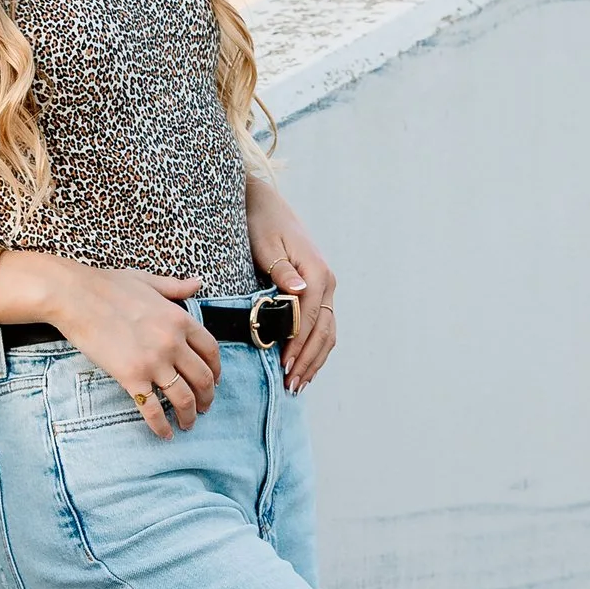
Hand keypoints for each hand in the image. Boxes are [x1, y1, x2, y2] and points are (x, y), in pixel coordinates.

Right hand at [38, 262, 220, 436]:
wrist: (75, 296)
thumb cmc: (107, 286)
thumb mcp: (148, 281)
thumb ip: (175, 287)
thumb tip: (197, 284)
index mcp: (180, 319)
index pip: (211, 351)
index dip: (217, 370)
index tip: (215, 381)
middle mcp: (172, 343)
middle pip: (203, 378)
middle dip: (207, 397)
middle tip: (204, 407)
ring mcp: (153, 362)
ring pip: (183, 398)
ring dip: (189, 415)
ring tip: (188, 424)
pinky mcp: (131, 377)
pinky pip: (152, 408)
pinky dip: (161, 426)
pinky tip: (164, 434)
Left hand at [246, 178, 337, 389]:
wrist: (265, 204)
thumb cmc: (261, 223)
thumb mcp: (266, 244)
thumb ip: (282, 270)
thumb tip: (298, 291)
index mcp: (318, 273)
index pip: (310, 319)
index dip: (298, 345)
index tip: (283, 366)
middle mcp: (327, 282)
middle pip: (323, 330)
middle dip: (307, 360)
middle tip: (290, 384)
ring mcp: (326, 287)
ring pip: (327, 332)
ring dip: (314, 359)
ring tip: (298, 382)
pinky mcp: (319, 291)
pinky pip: (323, 325)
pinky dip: (316, 347)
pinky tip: (305, 364)